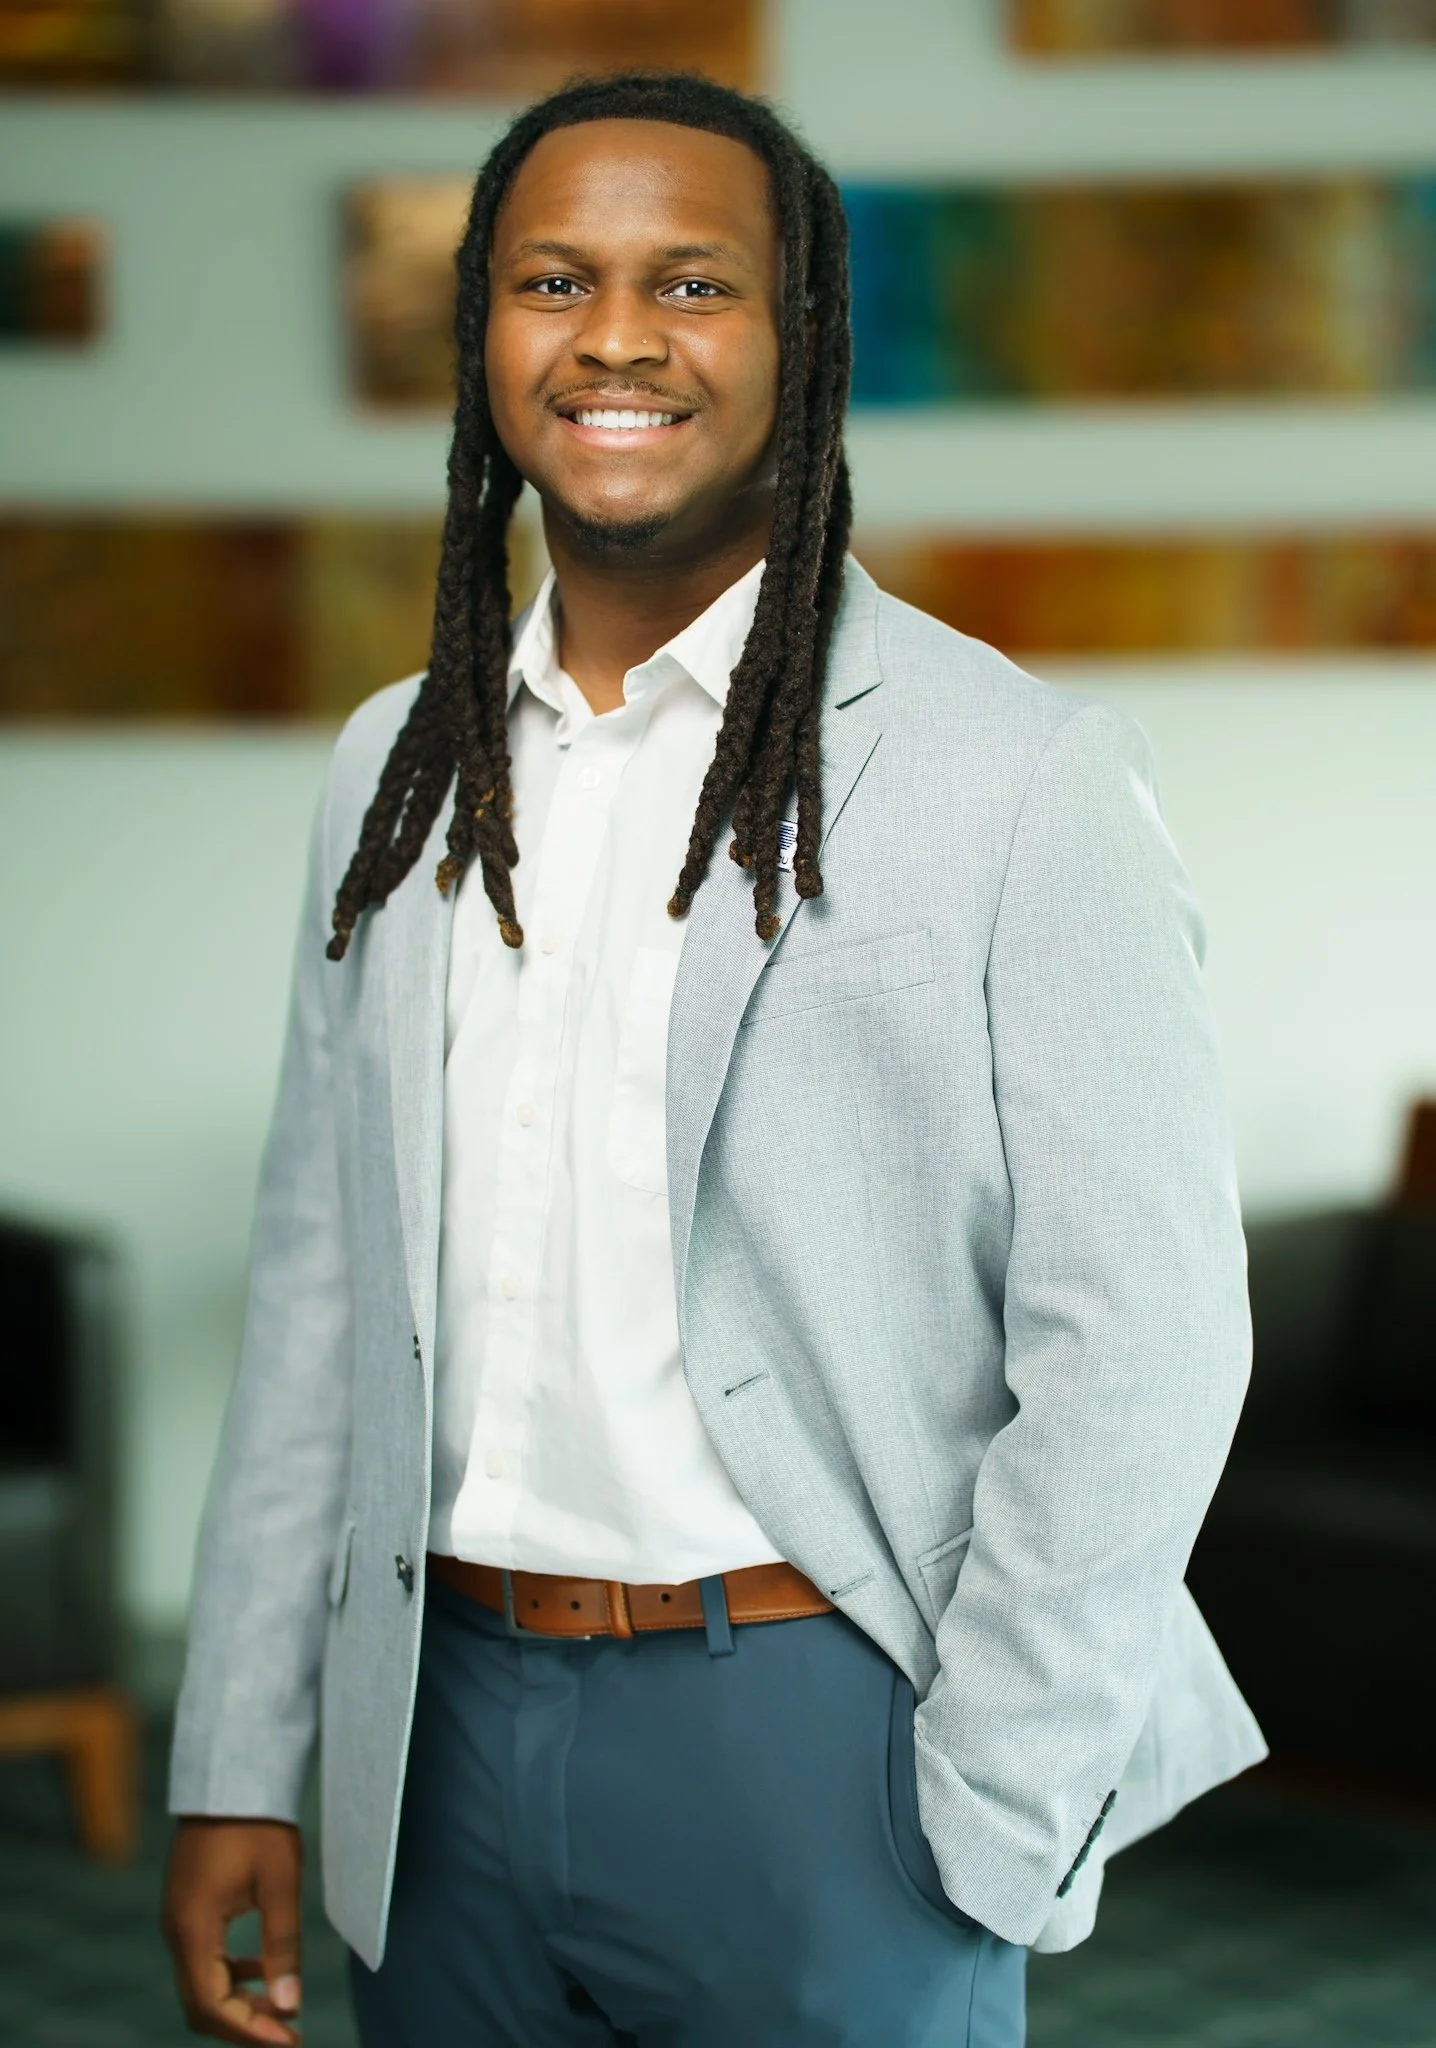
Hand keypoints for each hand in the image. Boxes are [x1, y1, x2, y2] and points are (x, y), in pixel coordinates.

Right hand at [162, 1818, 303, 2043]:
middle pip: (200, 2003)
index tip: (288, 2041)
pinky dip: (231, 1976)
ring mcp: (178, 1918)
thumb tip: (289, 2006)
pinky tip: (264, 1972)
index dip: (249, 2030)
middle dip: (243, 2025)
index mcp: (193, 1927)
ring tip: (283, 2011)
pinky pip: (203, 1958)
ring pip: (201, 1983)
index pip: (210, 2004)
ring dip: (238, 2003)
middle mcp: (176, 1929)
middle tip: (289, 2035)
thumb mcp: (279, 1883)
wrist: (233, 1775)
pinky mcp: (187, 1907)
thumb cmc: (260, 1824)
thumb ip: (282, 1946)